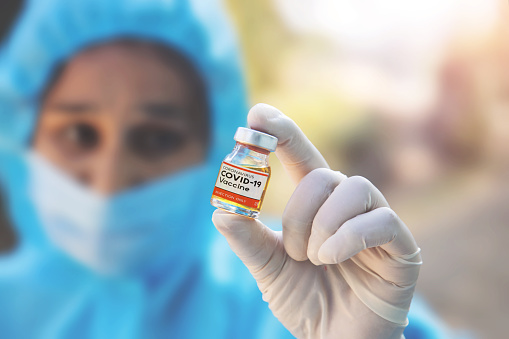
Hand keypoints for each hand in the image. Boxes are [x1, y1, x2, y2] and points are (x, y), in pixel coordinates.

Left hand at [212, 104, 421, 338]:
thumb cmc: (305, 301)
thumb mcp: (268, 268)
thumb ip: (247, 238)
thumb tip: (221, 207)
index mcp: (317, 207)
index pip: (302, 158)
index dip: (282, 134)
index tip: (256, 114)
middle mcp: (348, 207)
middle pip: (324, 174)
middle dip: (298, 211)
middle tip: (294, 250)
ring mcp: (376, 223)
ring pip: (353, 188)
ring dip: (323, 224)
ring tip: (314, 259)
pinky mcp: (402, 247)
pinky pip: (381, 220)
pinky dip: (349, 236)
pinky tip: (332, 258)